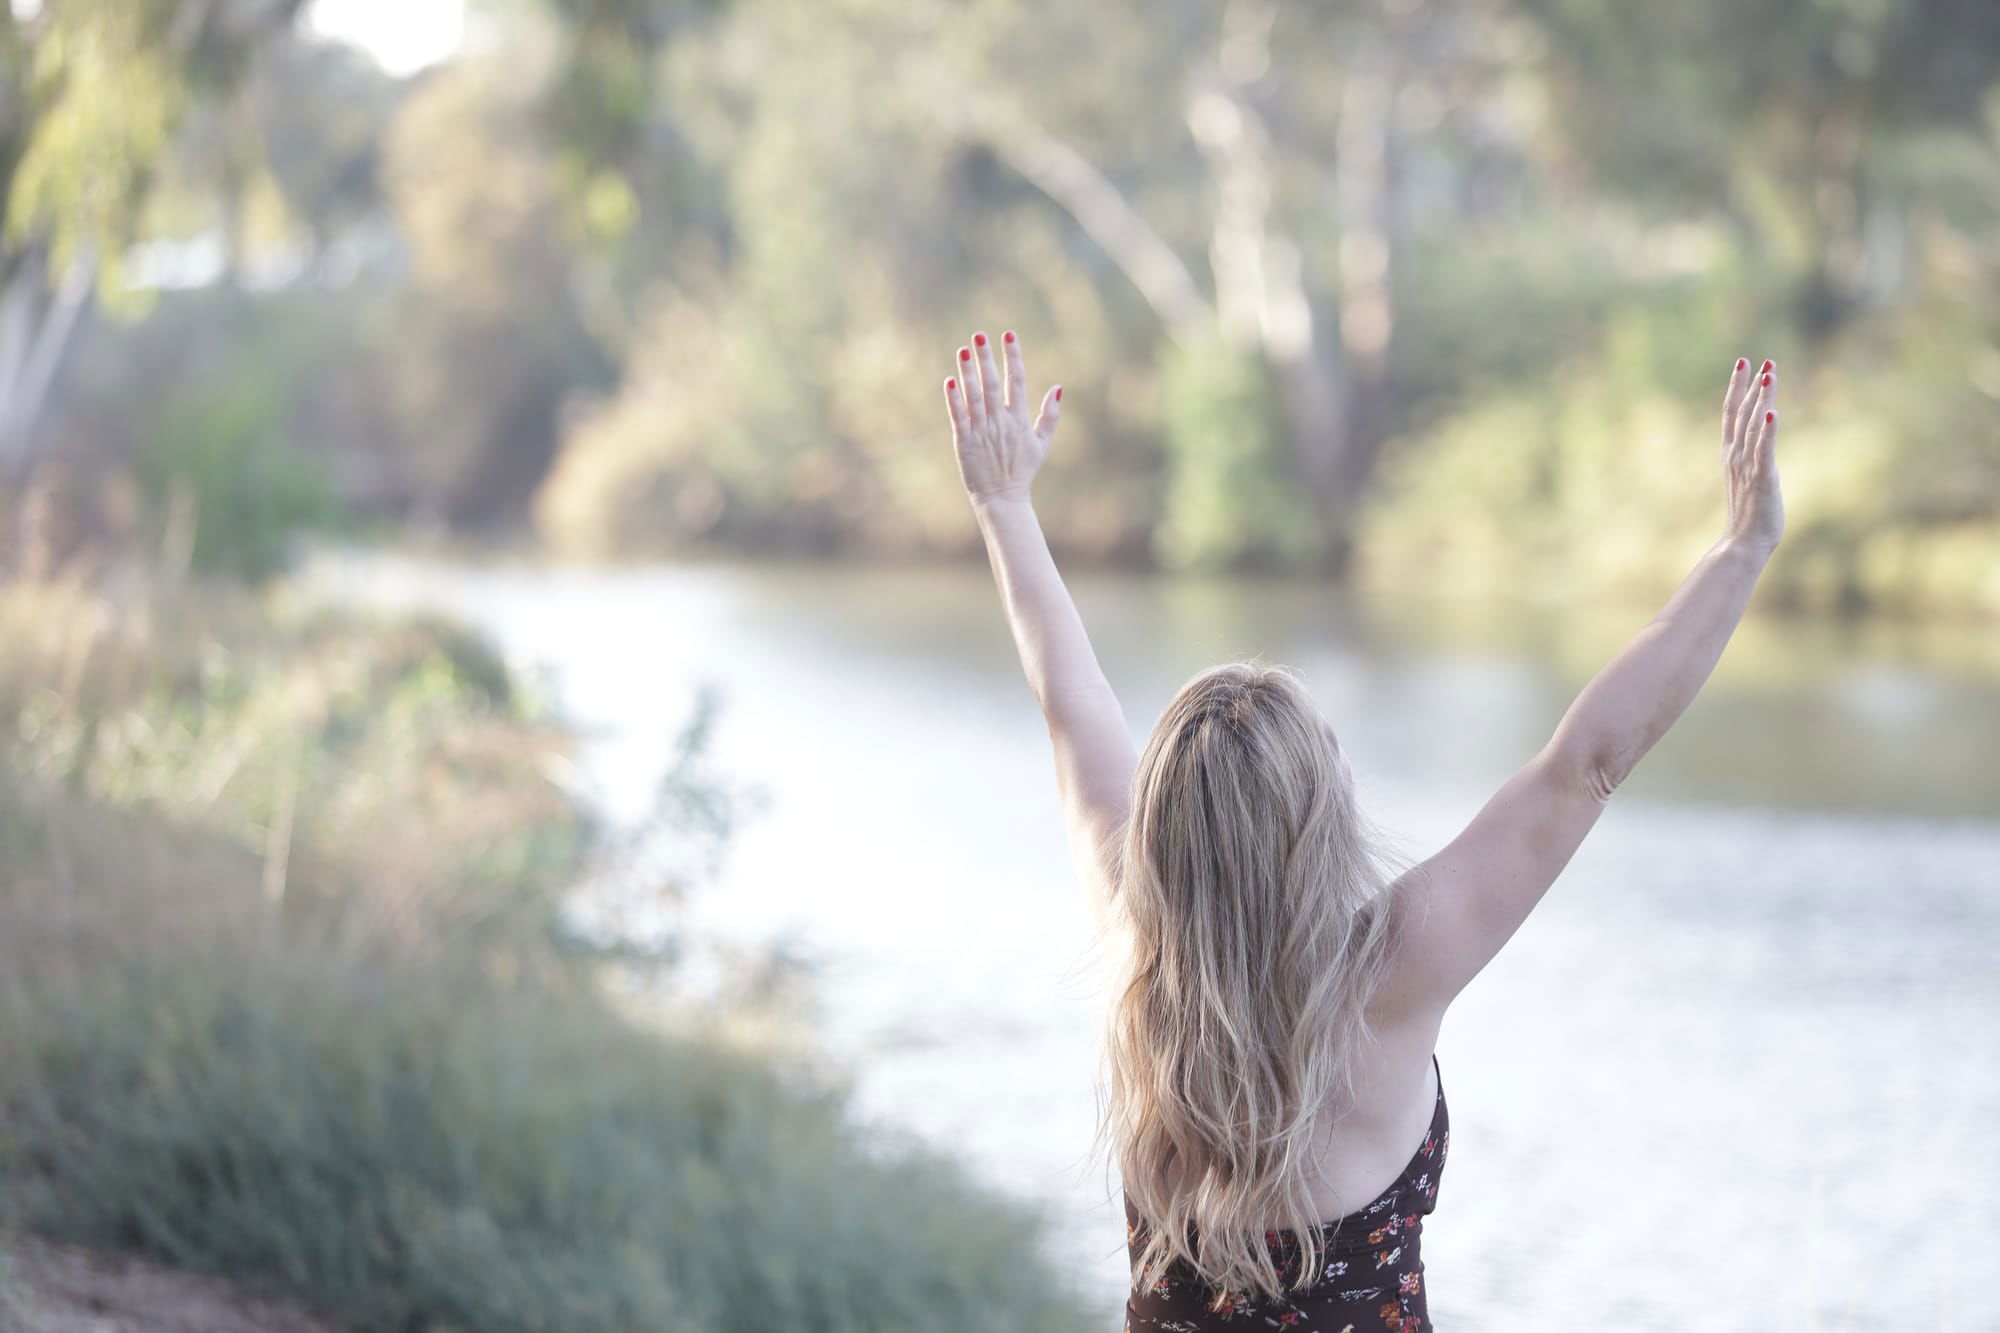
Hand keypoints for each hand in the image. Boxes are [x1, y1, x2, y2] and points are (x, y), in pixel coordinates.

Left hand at [942, 329, 1061, 502]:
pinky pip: (958, 416)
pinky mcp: (964, 442)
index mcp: (1020, 420)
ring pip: (974, 397)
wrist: (1003, 499)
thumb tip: (1058, 387)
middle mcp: (1001, 423)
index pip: (1017, 381)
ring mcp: (981, 432)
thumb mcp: (1042, 444)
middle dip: (987, 358)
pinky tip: (950, 380)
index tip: (1009, 334)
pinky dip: (954, 399)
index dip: (1013, 356)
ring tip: (964, 350)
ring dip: (968, 373)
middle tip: (979, 335)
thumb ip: (1051, 415)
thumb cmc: (1022, 470)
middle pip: (993, 384)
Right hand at [1720, 356, 1784, 551]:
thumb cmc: (1749, 514)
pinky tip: (1772, 413)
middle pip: (1742, 413)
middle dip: (1752, 385)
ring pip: (1753, 425)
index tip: (1743, 362)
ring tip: (1770, 375)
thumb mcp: (1748, 478)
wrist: (1743, 542)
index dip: (1736, 386)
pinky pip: (1764, 450)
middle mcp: (1735, 455)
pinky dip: (1768, 431)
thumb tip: (1758, 445)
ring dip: (1761, 399)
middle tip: (1762, 361)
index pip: (1731, 412)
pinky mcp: (1762, 478)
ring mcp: (1747, 466)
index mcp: (1730, 453)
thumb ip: (1751, 458)